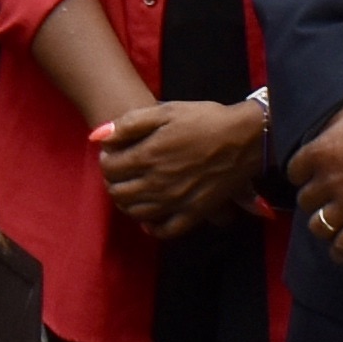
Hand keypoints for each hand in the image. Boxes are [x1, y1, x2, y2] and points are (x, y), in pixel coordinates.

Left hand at [92, 97, 271, 238]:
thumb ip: (128, 124)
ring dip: (127, 203)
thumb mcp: (166, 110)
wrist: (245, 138)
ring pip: (136, 213)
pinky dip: (152, 226)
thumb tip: (97, 137)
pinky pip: (164, 230)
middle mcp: (157, 184)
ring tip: (132, 190)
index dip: (106, 161)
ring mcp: (175, 202)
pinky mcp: (194, 214)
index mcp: (149, 156)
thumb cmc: (205, 119)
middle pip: (118, 193)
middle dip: (113, 182)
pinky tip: (150, 217)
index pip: (110, 168)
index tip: (113, 154)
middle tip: (120, 173)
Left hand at [285, 79, 342, 265]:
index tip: (314, 178)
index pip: (295, 171)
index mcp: (321, 150)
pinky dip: (342, 251)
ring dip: (326, 227)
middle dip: (315, 202)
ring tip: (335, 228)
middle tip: (328, 203)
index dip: (305, 176)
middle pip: (306, 201)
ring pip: (319, 227)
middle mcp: (328, 180)